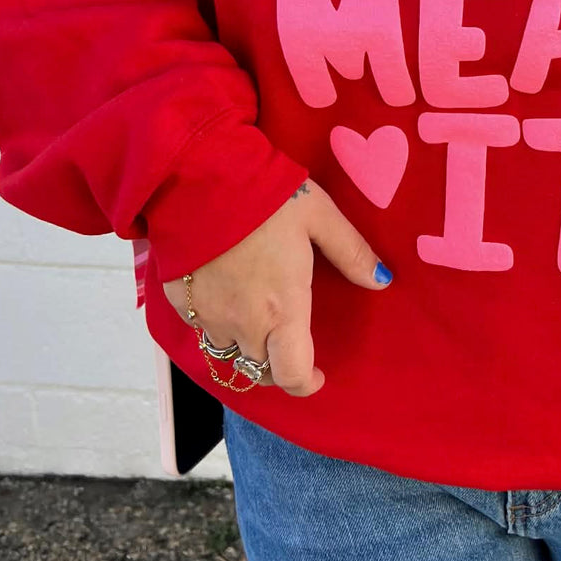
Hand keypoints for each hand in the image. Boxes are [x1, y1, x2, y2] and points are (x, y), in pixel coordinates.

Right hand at [161, 178, 390, 398]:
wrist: (198, 177)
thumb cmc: (267, 196)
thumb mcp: (320, 217)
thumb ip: (351, 252)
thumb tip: (382, 281)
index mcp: (282, 310)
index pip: (292, 375)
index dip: (305, 383)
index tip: (317, 376)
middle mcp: (242, 324)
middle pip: (258, 369)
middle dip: (276, 366)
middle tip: (289, 346)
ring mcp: (206, 315)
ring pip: (226, 351)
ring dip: (244, 345)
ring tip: (256, 322)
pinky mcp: (178, 299)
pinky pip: (200, 325)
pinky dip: (215, 322)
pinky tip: (224, 296)